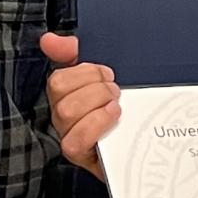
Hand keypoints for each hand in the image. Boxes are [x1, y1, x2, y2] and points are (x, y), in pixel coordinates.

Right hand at [40, 32, 121, 182]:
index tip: (108, 74)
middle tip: (115, 91)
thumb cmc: (122, 106)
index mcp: (66, 96)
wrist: (149, 143)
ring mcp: (70, 138)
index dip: (84, 72)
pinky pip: (74, 142)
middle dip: (94, 86)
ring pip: (66, 113)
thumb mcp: (103, 76)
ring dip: (96, 103)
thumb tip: (48, 39)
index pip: (58, 79)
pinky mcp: (81, 158)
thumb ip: (75, 53)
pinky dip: (96, 124)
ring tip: (116, 105)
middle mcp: (63, 118)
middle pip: (60, 94)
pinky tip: (114, 118)